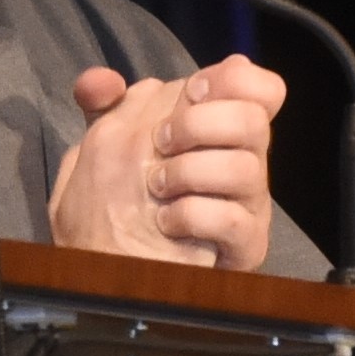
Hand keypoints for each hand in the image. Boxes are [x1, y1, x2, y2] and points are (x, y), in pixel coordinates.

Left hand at [49, 54, 285, 272]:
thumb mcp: (105, 151)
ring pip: (246, 167)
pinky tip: (166, 223)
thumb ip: (105, 109)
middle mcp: (241, 161)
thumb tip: (99, 82)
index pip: (255, 86)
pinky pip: (232, 218)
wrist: (124, 274)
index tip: (190, 94)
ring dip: (189, 172)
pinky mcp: (246, 243)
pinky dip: (192, 216)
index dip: (228, 81)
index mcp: (217, 130)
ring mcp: (247, 203)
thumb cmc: (122, 209)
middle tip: (160, 144)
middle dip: (198, 124)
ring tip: (155, 189)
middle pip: (254, 119)